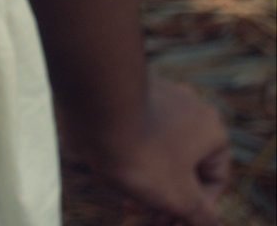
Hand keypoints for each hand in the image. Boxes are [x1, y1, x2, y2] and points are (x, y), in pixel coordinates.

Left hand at [67, 73, 230, 224]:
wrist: (94, 109)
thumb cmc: (143, 154)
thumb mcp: (179, 197)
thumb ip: (201, 215)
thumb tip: (212, 223)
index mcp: (210, 129)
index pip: (216, 180)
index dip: (197, 210)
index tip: (174, 221)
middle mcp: (189, 107)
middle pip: (186, 168)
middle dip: (169, 200)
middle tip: (149, 219)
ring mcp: (158, 97)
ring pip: (161, 154)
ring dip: (150, 184)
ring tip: (129, 206)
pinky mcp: (130, 97)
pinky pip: (140, 136)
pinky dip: (134, 159)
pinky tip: (116, 177)